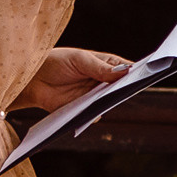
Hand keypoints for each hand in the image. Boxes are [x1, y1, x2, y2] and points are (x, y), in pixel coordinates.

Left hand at [15, 46, 131, 113]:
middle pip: (121, 88)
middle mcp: (102, 82)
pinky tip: (93, 111)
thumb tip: (125, 72)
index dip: (136, 72)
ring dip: (110, 102)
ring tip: (110, 99)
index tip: (146, 73)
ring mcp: (93, 97)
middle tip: (130, 88)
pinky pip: (93, 116)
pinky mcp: (81, 111)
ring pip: (109, 103)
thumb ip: (100, 67)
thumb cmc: (55, 62)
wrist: (30, 80)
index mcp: (105, 65)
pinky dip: (94, 115)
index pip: (126, 69)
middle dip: (126, 89)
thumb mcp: (79, 60)